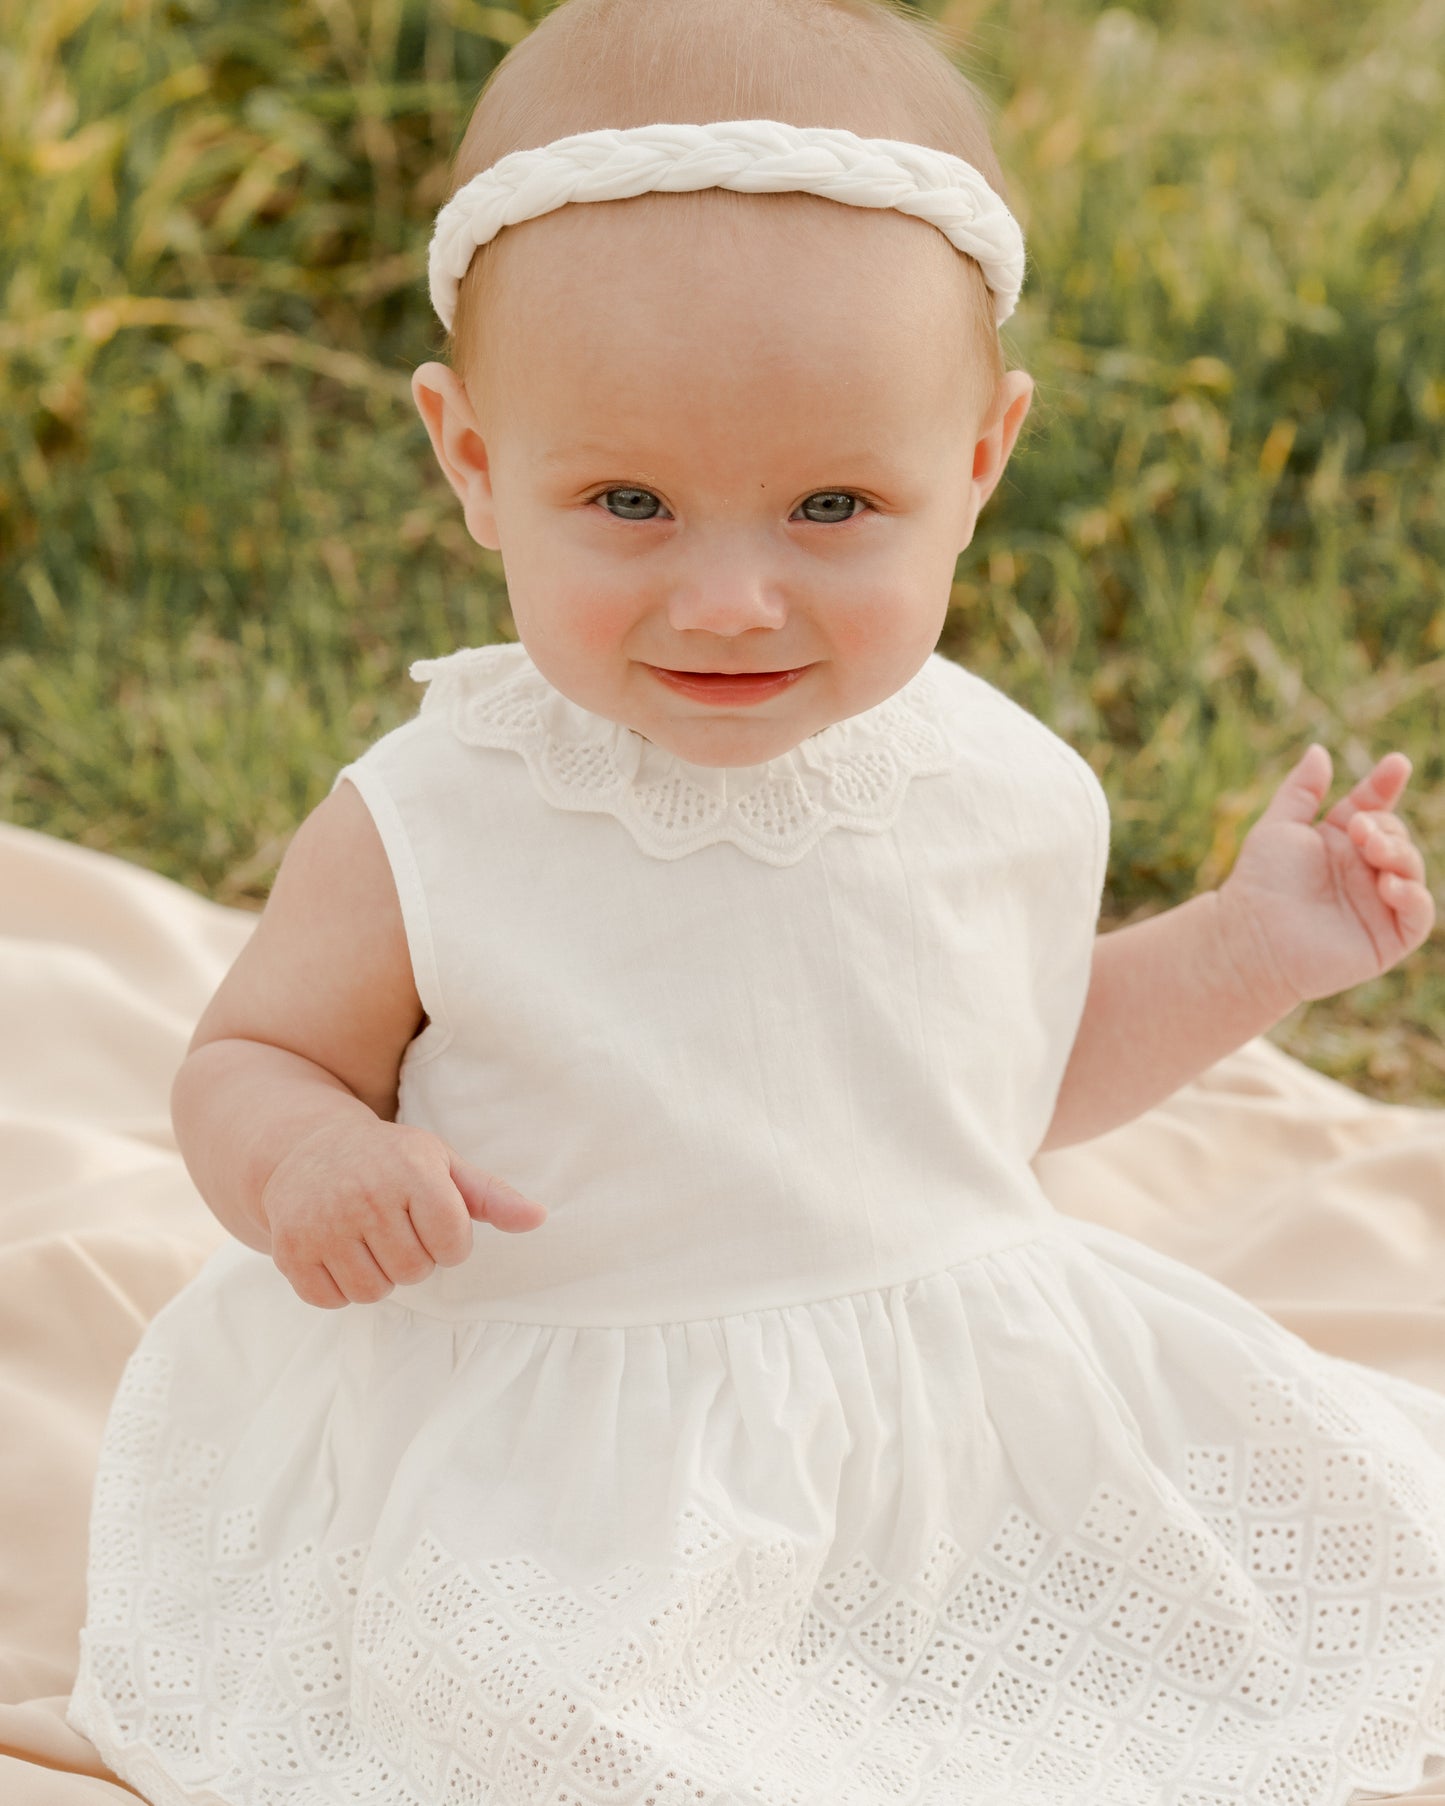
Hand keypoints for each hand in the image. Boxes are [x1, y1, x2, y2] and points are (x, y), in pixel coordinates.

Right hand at [262, 1117, 547, 1309]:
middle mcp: (365, 1195)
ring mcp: (322, 1223)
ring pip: (373, 1291)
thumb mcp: (441, 1164)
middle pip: (414, 1272)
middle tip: (393, 1227)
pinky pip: (331, 1299)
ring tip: (366, 1239)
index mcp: (411, 1171)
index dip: (449, 1241)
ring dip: (377, 1275)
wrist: (306, 1148)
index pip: (453, 1245)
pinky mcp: (290, 1249)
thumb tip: (539, 1219)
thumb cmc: (389, 1161)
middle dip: (412, 1257)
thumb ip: (491, 1196)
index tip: (430, 1218)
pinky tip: (336, 1251)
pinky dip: (338, 1287)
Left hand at [1218, 744, 1435, 1009]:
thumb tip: (1319, 750)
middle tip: (1361, 829)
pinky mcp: (1387, 938)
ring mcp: (1378, 903)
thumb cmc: (1259, 883)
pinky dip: (1413, 896)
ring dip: (1400, 854)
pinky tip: (1390, 884)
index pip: (1374, 806)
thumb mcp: (1280, 826)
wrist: (1250, 937)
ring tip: (1373, 850)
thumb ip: (1303, 790)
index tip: (1396, 763)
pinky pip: (1418, 914)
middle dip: (1385, 826)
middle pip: (1395, 834)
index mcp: (1341, 841)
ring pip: (1411, 869)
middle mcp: (1363, 869)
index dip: (1385, 785)